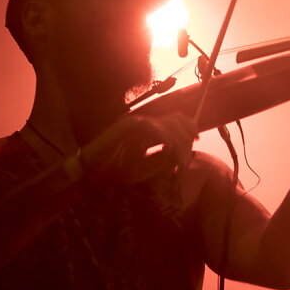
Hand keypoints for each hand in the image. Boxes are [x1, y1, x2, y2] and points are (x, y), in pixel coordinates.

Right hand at [81, 112, 197, 184]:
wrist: (92, 170)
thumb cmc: (117, 170)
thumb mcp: (147, 166)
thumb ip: (164, 158)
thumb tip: (182, 153)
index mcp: (150, 129)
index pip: (176, 118)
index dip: (189, 125)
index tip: (197, 137)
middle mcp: (144, 123)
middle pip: (174, 120)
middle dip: (185, 139)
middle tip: (186, 160)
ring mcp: (134, 123)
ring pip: (165, 125)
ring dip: (176, 143)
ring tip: (179, 161)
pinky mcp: (125, 127)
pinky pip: (149, 127)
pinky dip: (161, 136)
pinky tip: (168, 148)